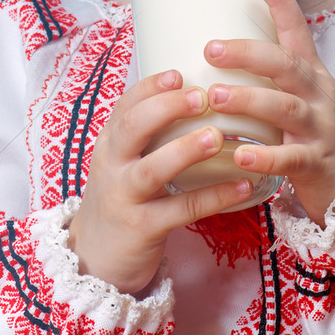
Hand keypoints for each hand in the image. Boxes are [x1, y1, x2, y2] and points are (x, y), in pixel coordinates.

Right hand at [67, 69, 253, 294]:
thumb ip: (148, 136)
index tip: (179, 73)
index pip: (125, 106)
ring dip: (186, 150)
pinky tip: (242, 187)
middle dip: (166, 107)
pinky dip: (213, 197)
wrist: (93, 261)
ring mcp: (125, 197)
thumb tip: (196, 96)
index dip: (151, 87)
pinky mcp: (142, 228)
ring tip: (217, 136)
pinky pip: (181, 210)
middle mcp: (112, 166)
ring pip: (152, 169)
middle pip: (132, 127)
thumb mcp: (122, 163)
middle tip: (202, 96)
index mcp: (110, 144)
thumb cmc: (121, 200)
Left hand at [204, 0, 334, 225]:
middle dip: (249, 54)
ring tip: (214, 96)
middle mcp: (318, 95)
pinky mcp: (317, 163)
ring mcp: (320, 128)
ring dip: (248, 100)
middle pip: (287, 65)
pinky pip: (290, 159)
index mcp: (312, 74)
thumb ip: (271, 77)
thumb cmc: (316, 133)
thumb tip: (221, 48)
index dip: (280, 3)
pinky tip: (239, 155)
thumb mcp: (302, 97)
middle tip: (211, 48)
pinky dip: (264, 157)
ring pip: (285, 108)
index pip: (298, 31)